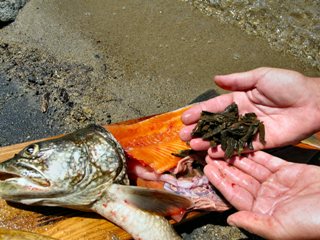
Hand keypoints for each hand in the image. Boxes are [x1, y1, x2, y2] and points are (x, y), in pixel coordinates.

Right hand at [180, 67, 319, 157]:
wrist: (313, 102)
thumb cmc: (289, 85)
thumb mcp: (260, 76)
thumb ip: (237, 80)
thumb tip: (215, 78)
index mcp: (241, 99)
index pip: (216, 106)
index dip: (200, 112)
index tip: (185, 117)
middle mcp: (242, 116)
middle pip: (217, 125)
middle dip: (200, 130)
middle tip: (184, 135)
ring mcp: (250, 131)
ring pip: (225, 138)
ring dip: (208, 142)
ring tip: (193, 145)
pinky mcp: (260, 143)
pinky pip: (240, 148)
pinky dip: (226, 151)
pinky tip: (212, 154)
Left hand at [204, 151, 319, 239]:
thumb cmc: (313, 222)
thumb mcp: (279, 228)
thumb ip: (253, 222)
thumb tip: (230, 219)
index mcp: (261, 211)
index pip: (234, 194)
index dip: (220, 181)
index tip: (207, 168)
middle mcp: (266, 196)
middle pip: (239, 178)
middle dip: (224, 166)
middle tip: (209, 153)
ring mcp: (276, 182)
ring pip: (250, 167)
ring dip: (235, 157)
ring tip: (220, 146)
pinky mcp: (287, 170)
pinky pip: (266, 159)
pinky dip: (254, 153)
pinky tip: (241, 145)